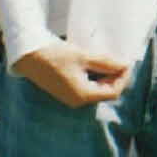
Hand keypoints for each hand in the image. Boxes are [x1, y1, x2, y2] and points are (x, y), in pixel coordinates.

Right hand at [14, 39, 129, 106]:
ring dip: (105, 76)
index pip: (113, 92)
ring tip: (107, 60)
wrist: (29, 57)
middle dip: (115, 76)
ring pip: (97, 89)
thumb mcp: (84, 56)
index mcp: (83, 95)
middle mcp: (77, 100)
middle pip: (106, 92)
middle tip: (118, 60)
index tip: (127, 63)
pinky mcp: (67, 91)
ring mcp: (71, 97)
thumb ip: (106, 62)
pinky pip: (87, 86)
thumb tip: (125, 65)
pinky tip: (95, 64)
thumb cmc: (55, 56)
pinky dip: (95, 76)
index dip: (123, 78)